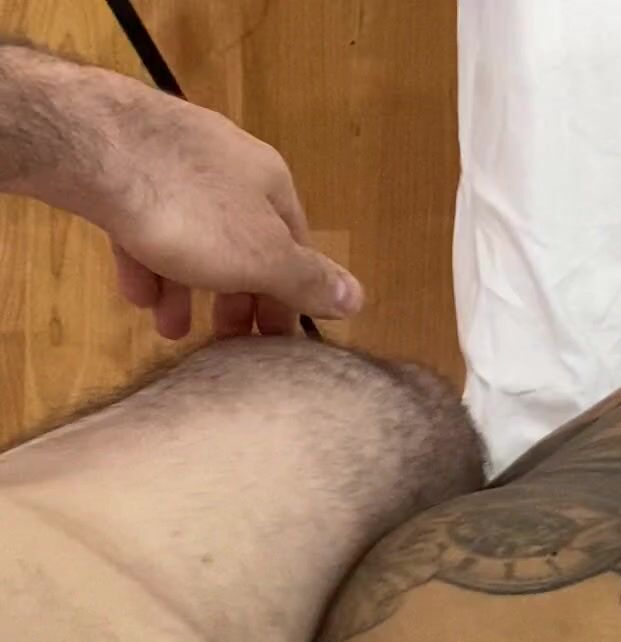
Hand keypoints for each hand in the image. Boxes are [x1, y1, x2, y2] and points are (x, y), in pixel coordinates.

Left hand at [98, 83, 362, 338]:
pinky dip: (146, 263)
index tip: (276, 345)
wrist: (94, 149)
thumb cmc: (190, 211)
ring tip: (171, 332)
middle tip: (226, 346)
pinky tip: (137, 293)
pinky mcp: (125, 168)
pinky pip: (145, 224)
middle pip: (242, 244)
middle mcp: (228, 166)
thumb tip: (358, 298)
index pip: (295, 248)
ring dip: (186, 291)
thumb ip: (307, 281)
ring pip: (191, 238)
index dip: (289, 299)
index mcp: (270, 184)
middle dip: (236, 299)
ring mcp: (175, 162)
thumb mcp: (261, 257)